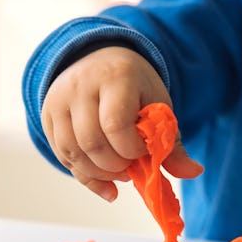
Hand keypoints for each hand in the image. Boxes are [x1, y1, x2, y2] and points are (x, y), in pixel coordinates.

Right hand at [42, 46, 202, 201]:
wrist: (99, 60)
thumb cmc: (134, 87)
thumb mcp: (157, 107)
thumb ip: (172, 143)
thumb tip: (194, 172)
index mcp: (116, 76)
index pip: (116, 125)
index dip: (131, 149)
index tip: (143, 150)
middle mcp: (81, 85)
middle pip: (92, 143)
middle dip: (115, 166)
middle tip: (130, 167)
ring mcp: (59, 99)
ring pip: (72, 152)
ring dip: (98, 174)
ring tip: (117, 172)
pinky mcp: (47, 114)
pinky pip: (61, 155)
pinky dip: (83, 174)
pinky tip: (103, 181)